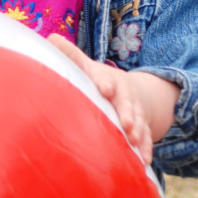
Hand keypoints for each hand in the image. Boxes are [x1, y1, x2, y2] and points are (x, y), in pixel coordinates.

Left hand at [48, 34, 179, 164]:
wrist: (132, 91)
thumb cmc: (99, 81)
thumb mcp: (87, 67)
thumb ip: (70, 56)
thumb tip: (51, 38)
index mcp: (107, 80)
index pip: (106, 79)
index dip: (106, 83)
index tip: (105, 89)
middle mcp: (123, 95)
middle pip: (127, 102)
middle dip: (127, 112)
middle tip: (126, 124)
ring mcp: (135, 112)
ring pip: (139, 121)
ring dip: (138, 132)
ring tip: (135, 142)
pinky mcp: (142, 127)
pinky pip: (146, 137)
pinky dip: (146, 148)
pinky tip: (144, 160)